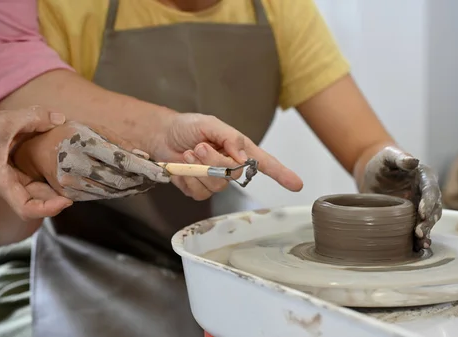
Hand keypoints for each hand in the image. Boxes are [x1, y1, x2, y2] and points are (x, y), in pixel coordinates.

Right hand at [0, 106, 72, 219]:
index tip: (66, 201)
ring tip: (75, 183)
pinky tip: (61, 171)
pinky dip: (48, 180)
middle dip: (57, 201)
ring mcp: (11, 181)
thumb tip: (60, 119)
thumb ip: (34, 117)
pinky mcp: (13, 174)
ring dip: (54, 192)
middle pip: (36, 204)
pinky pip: (33, 182)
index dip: (47, 209)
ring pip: (36, 194)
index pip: (26, 208)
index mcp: (2, 181)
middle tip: (79, 190)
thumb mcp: (5, 121)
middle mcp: (8, 186)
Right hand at [13, 120, 168, 200]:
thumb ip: (119, 142)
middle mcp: (74, 163)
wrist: (35, 150)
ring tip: (145, 183)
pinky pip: (99, 197)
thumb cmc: (69, 135)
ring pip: (111, 192)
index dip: (144, 169)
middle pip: (118, 179)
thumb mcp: (93, 129)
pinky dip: (116, 193)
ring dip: (131, 189)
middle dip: (140, 181)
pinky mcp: (68, 194)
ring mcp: (69, 182)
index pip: (121, 159)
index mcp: (82, 142)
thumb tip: (144, 156)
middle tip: (156, 179)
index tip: (161, 173)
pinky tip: (127, 188)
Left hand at [146, 113, 302, 200]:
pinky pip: (199, 192)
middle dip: (214, 161)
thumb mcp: (209, 123)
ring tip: (189, 153)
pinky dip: (187, 178)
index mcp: (239, 149)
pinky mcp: (199, 190)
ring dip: (199, 168)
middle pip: (234, 175)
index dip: (281, 174)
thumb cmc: (187, 127)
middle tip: (199, 146)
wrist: (161, 136)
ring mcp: (215, 180)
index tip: (297, 184)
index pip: (264, 163)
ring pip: (216, 185)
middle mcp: (230, 166)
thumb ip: (229, 137)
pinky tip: (182, 166)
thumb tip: (243, 155)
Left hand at [354, 146, 441, 249]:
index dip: (428, 201)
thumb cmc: (381, 163)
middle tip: (419, 231)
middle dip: (428, 221)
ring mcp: (421, 206)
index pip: (430, 189)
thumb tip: (413, 161)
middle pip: (434, 208)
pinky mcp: (412, 217)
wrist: (372, 176)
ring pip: (429, 220)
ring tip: (422, 243)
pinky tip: (419, 248)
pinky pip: (419, 228)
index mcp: (424, 176)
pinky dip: (421, 238)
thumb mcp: (387, 156)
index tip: (422, 212)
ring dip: (427, 232)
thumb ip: (399, 158)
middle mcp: (427, 192)